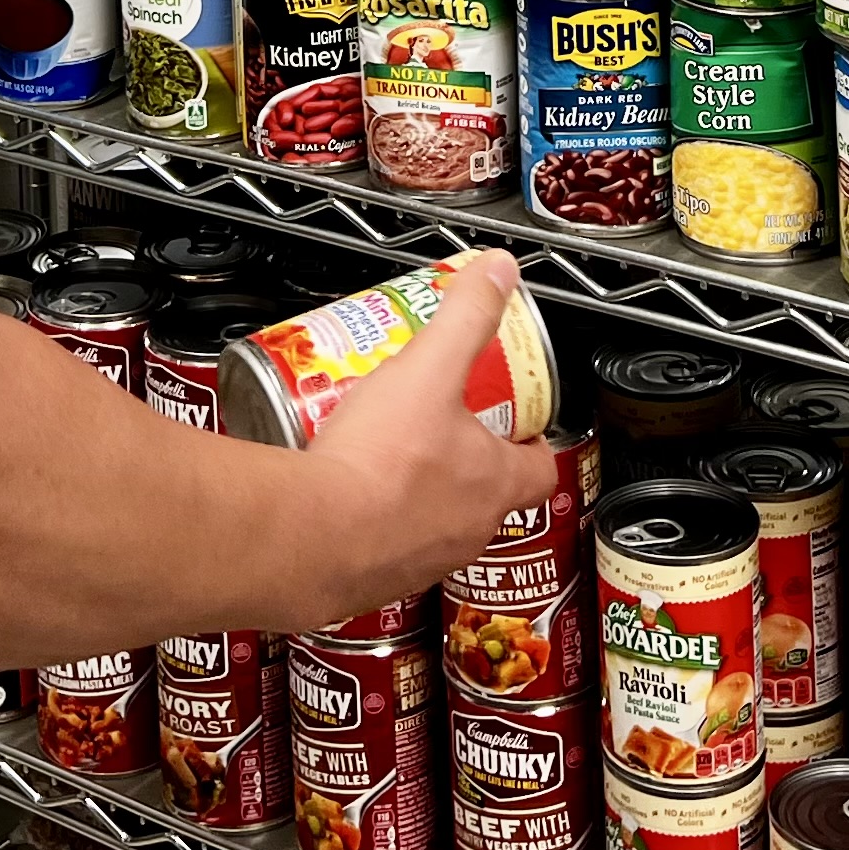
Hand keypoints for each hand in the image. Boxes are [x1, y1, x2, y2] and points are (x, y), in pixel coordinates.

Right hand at [280, 254, 562, 631]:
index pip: (539, 467)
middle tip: (438, 419)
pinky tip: (344, 487)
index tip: (517, 421)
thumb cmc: (377, 462)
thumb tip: (497, 272)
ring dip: (418, 489)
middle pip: (486, 492)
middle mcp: (468, 530)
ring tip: (384, 447)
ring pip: (434, 521)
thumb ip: (466, 315)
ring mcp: (422, 560)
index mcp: (494, 482)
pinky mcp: (375, 577)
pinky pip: (384, 546)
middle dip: (465, 456)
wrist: (309, 536)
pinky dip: (373, 520)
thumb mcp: (427, 367)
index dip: (532, 440)